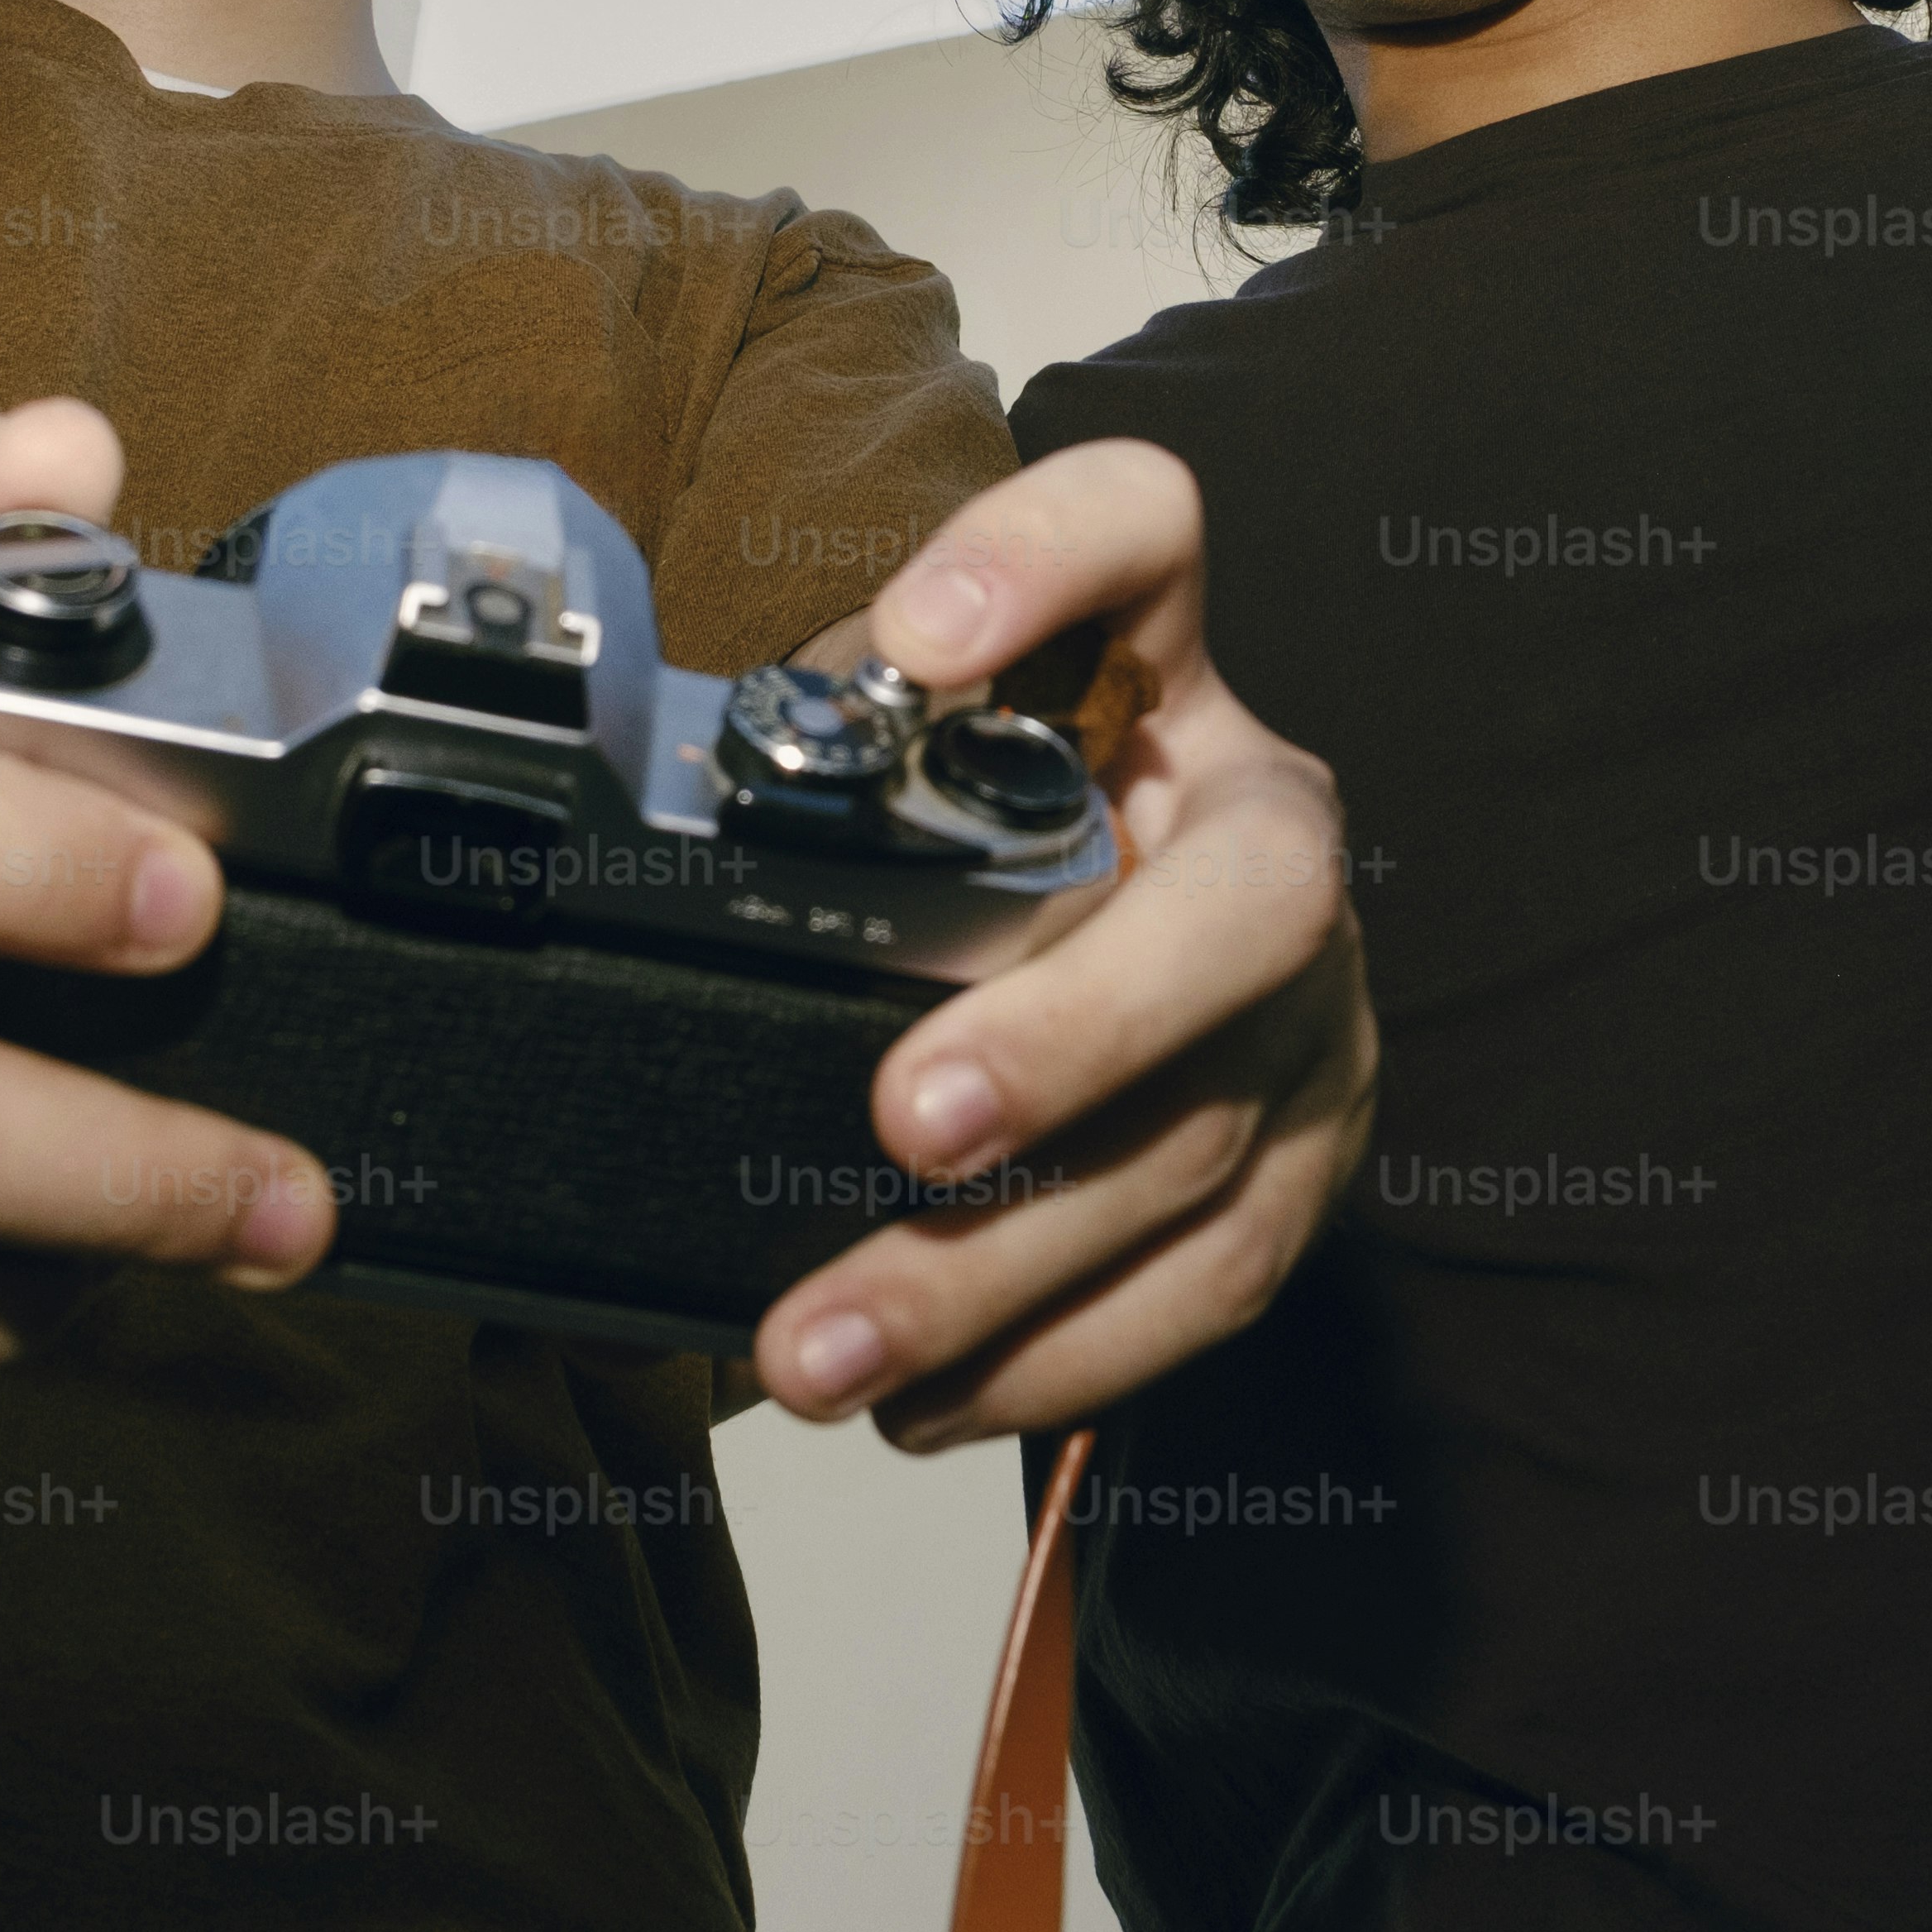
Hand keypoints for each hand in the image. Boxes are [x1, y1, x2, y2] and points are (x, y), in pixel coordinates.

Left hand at [748, 438, 1374, 1448]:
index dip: (1045, 558)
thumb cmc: (973, 856)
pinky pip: (1219, 1280)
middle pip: (1247, 904)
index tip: (912, 644)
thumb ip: (815, 779)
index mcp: (1161, 678)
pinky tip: (928, 1400)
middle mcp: (1268, 827)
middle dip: (1080, 1026)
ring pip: (1209, 1140)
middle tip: (904, 1120)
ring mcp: (1315, 1006)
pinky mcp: (1317, 1159)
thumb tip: (613, 840)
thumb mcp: (901, 777)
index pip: (1143, 531)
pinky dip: (1067, 1359)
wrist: (1143, 970)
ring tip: (825, 1349)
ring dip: (1011, 1267)